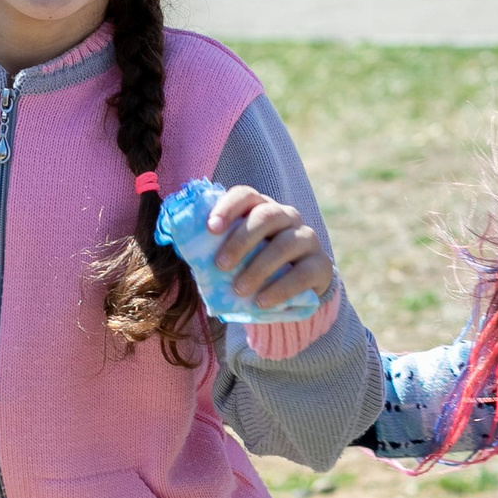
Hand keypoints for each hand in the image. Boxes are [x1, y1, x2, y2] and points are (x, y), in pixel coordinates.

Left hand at [204, 185, 334, 308]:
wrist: (292, 291)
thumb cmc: (254, 267)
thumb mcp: (235, 255)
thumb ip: (212, 247)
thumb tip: (177, 241)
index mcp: (261, 208)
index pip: (246, 195)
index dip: (228, 207)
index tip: (210, 228)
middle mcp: (287, 217)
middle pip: (266, 216)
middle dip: (241, 240)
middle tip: (220, 265)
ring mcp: (307, 239)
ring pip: (285, 244)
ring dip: (259, 268)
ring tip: (239, 290)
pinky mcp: (320, 265)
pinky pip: (303, 273)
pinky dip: (281, 289)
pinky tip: (262, 302)